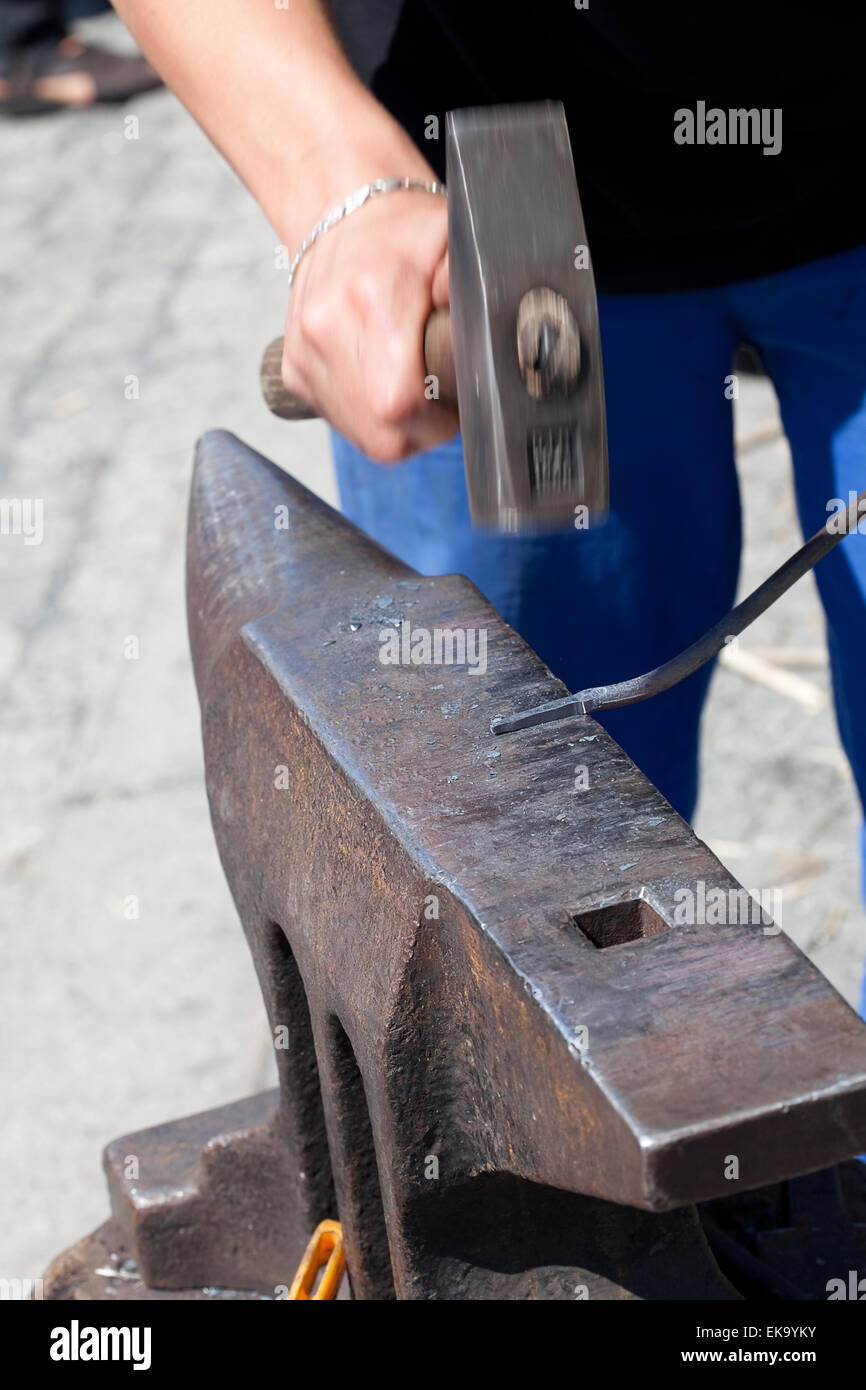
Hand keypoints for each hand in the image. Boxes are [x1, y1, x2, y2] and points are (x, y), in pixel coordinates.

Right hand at [280, 186, 456, 462]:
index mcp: (371, 299)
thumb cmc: (404, 234)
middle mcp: (326, 328)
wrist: (342, 213)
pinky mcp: (294, 371)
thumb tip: (477, 327)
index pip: (401, 405)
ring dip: (395, 426)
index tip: (451, 396)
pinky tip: (381, 378)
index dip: (437, 418)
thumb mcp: (454, 242)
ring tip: (411, 382)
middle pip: (381, 434)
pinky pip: (341, 421)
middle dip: (420, 429)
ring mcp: (304, 354)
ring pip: (362, 435)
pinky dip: (368, 414)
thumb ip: (470, 285)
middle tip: (436, 394)